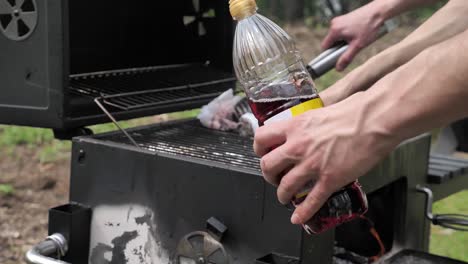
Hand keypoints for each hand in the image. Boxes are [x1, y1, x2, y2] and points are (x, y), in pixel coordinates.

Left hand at [253, 93, 397, 224]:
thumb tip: (306, 127)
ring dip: (282, 195)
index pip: (261, 139)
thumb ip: (307, 123)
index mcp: (295, 127)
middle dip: (268, 176)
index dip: (259, 150)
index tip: (264, 154)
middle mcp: (298, 146)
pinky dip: (302, 213)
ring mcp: (312, 165)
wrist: (375, 120)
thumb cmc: (354, 111)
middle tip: (274, 177)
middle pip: (268, 167)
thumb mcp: (320, 111)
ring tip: (285, 197)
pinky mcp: (330, 179)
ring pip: (285, 187)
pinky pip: (311, 201)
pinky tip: (298, 218)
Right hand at [322, 5, 383, 70]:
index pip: (325, 47)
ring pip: (336, 36)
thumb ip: (346, 58)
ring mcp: (339, 20)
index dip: (330, 54)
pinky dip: (346, 35)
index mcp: (334, 30)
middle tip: (352, 47)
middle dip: (339, 47)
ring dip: (344, 41)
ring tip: (356, 39)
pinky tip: (357, 34)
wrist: (379, 12)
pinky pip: (341, 30)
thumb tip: (338, 68)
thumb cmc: (369, 27)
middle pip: (331, 41)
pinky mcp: (344, 18)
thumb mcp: (358, 46)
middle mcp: (334, 24)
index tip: (338, 57)